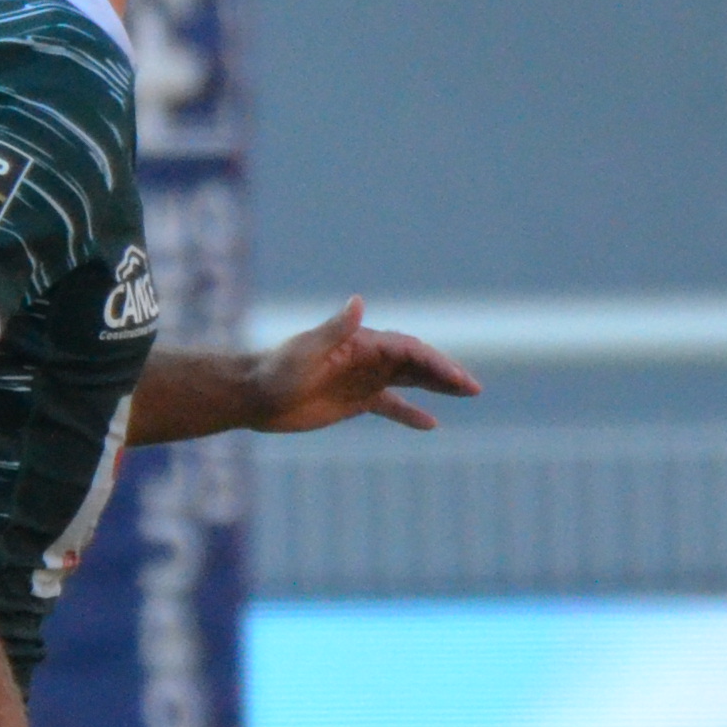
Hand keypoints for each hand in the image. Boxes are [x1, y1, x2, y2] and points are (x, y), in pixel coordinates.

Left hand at [246, 299, 479, 434]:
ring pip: (410, 380)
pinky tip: (432, 423)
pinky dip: (410, 413)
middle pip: (416, 363)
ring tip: (468, 393)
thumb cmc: (275, 370)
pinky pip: (391, 405)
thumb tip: (357, 302)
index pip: (407, 349)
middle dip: (445, 373)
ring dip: (437, 386)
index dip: (433, 362)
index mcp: (360, 343)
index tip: (454, 379)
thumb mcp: (305, 350)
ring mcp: (363, 379)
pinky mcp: (355, 401)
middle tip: (472, 388)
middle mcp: (367, 358)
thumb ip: (334, 329)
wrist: (253, 395)